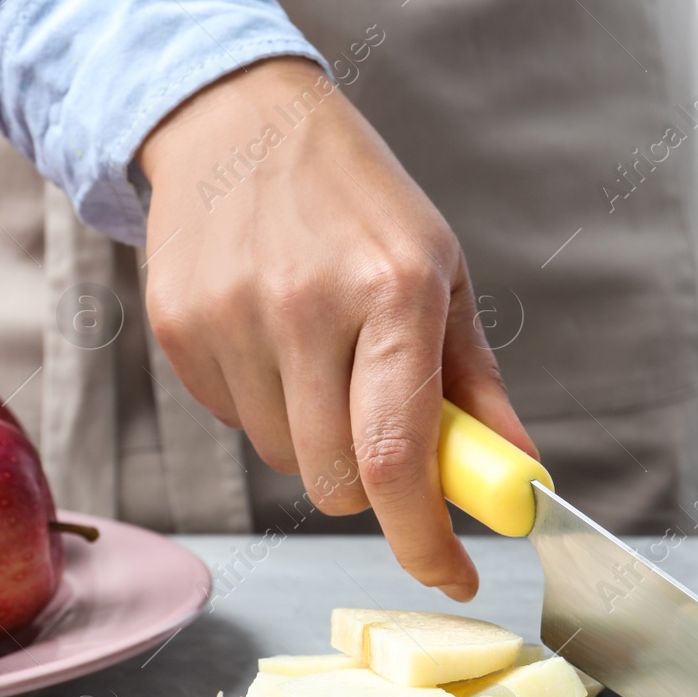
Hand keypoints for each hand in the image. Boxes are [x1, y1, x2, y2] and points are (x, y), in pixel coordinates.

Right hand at [138, 58, 535, 598]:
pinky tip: (274, 340)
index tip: (455, 576)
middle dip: (372, 487)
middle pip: (337, 481)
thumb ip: (478, 391)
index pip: (398, 459)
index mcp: (394, 293)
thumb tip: (519, 480)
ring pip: (284, 461)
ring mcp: (232, 318)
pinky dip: (267, 409)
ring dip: (316, 441)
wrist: (239, 120)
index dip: (426, 540)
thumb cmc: (361, 204)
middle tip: (385, 434)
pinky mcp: (179, 328)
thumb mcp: (443, 277)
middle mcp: (307, 307)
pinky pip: (234, 423)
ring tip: (323, 358)